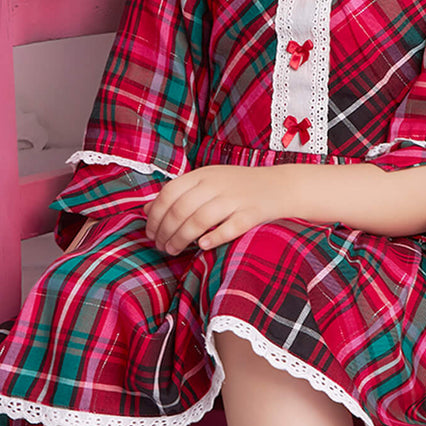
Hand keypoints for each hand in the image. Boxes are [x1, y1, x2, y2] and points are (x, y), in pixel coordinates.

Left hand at [143, 164, 293, 254]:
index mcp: (203, 174)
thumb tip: (146, 210)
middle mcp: (217, 184)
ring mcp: (235, 198)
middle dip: (166, 231)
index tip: (150, 232)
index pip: (169, 193)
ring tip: (173, 251)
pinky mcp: (252, 213)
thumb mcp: (206, 182)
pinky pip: (229, 227)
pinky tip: (202, 246)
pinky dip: (213, 238)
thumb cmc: (237, 186)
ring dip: (182, 238)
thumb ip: (178, 193)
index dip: (155, 215)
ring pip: (200, 220)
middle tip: (161, 246)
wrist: (280, 185)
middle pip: (181, 209)